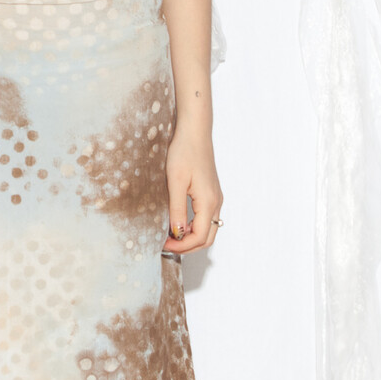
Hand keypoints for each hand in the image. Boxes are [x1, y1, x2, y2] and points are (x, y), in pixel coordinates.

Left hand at [164, 127, 222, 253]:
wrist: (194, 132)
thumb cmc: (184, 152)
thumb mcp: (175, 182)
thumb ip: (177, 210)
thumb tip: (177, 234)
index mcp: (208, 202)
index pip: (200, 237)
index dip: (182, 246)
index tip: (163, 244)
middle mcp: (216, 203)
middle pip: (208, 238)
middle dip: (188, 247)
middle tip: (167, 245)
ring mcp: (216, 198)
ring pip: (209, 229)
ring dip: (191, 238)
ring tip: (170, 236)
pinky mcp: (212, 194)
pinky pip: (207, 219)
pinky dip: (195, 228)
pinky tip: (178, 223)